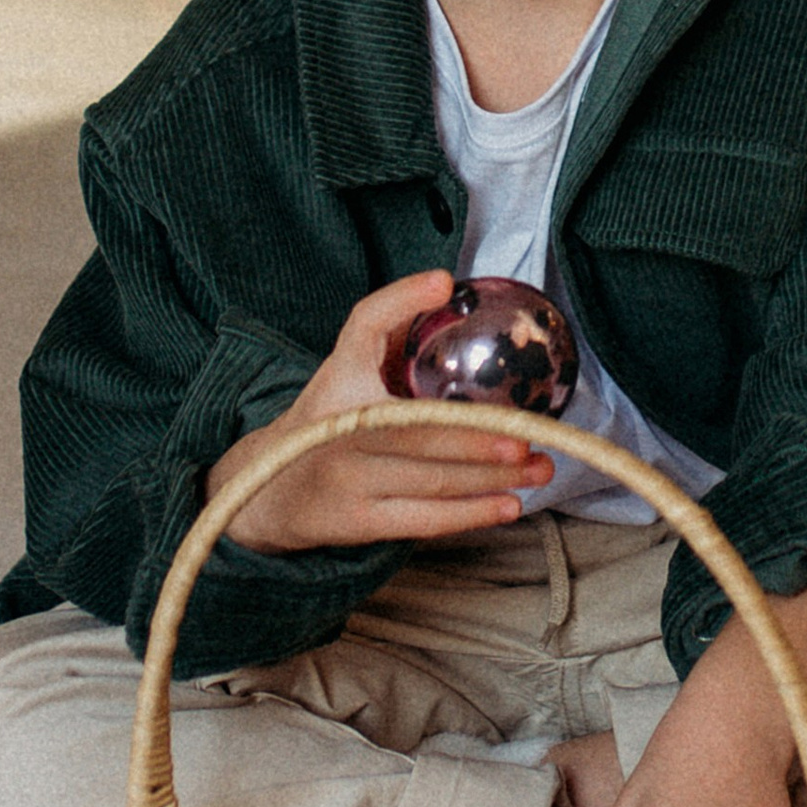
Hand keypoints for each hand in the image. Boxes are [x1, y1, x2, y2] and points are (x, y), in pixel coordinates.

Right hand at [205, 268, 556, 552]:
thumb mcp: (343, 365)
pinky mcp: (358, 523)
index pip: (366, 328)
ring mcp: (349, 479)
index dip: (400, 301)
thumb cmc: (325, 416)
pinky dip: (469, 514)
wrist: (268, 488)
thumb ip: (387, 327)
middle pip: (419, 429)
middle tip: (528, 435)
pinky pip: (422, 520)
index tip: (443, 284)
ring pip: (431, 479)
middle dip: (480, 436)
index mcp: (340, 376)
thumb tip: (445, 284)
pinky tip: (507, 505)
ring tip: (538, 469)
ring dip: (491, 477)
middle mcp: (340, 427)